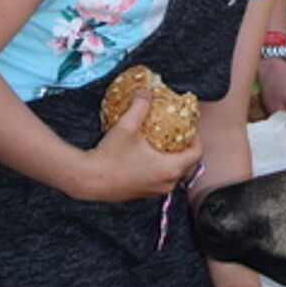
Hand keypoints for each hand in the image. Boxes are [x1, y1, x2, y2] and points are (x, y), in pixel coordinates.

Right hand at [83, 92, 203, 201]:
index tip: (191, 128)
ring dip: (173, 160)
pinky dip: (161, 169)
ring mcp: (154, 192)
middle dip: (186, 149)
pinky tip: (148, 156)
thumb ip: (139, 106)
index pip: (196, 153)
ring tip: (164, 144)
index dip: (197, 138)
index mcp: (170, 168)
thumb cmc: (110, 155)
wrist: (88, 180)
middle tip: (179, 134)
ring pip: (174, 175)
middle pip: (187, 165)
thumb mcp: (127, 126)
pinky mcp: (142, 194)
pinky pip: (160, 180)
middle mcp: (166, 183)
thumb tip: (145, 91)